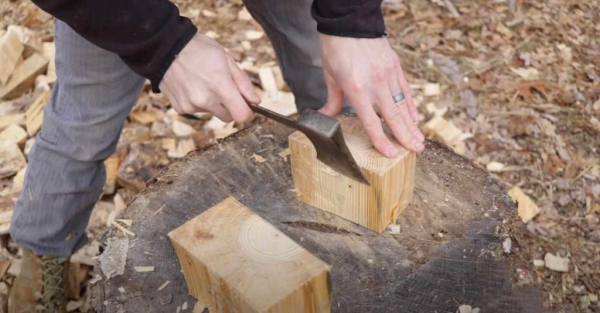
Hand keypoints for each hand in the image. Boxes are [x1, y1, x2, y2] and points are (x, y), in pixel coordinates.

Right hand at [159, 34, 259, 121]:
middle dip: (230, 106)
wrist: (166, 47)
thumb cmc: (199, 50)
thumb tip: (256, 101)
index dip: (248, 113)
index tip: (248, 107)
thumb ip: (243, 83)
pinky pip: (196, 111)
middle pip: (228, 117)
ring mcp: (191, 106)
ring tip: (203, 82)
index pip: (241, 115)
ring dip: (212, 103)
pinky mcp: (180, 108)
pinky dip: (197, 102)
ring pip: (212, 113)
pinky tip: (191, 86)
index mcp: (220, 86)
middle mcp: (205, 100)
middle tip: (223, 88)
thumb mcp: (227, 59)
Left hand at [318, 34, 424, 156]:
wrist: (349, 22)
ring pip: (403, 105)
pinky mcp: (395, 67)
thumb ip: (333, 100)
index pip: (371, 122)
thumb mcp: (330, 76)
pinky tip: (415, 118)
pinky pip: (406, 90)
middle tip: (415, 152)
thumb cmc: (336, 48)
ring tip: (420, 142)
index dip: (382, 140)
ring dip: (412, 125)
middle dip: (405, 137)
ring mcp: (388, 75)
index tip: (391, 154)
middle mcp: (376, 84)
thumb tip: (325, 116)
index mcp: (356, 89)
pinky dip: (411, 106)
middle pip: (393, 117)